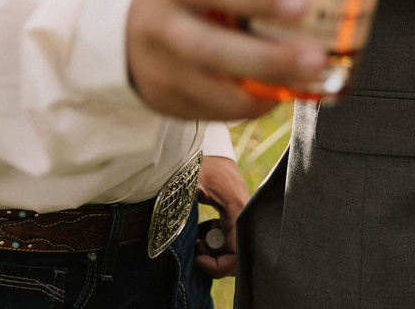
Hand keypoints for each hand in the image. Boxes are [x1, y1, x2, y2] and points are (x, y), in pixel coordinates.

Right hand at [126, 0, 326, 118]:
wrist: (122, 30)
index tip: (302, 4)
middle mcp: (160, 28)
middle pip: (213, 50)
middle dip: (269, 58)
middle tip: (317, 58)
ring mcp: (160, 72)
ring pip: (216, 92)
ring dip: (268, 89)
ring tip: (313, 81)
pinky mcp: (167, 105)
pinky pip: (217, 113)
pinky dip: (255, 105)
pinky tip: (285, 92)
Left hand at [195, 155, 247, 279]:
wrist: (211, 148)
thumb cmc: (201, 165)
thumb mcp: (190, 186)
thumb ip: (184, 211)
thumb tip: (170, 239)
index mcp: (237, 210)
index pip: (236, 255)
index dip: (217, 266)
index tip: (197, 258)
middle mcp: (244, 215)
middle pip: (237, 256)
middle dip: (216, 260)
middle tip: (197, 248)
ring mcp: (241, 215)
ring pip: (234, 249)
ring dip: (215, 251)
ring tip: (198, 241)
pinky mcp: (236, 214)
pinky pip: (231, 238)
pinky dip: (216, 241)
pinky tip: (203, 233)